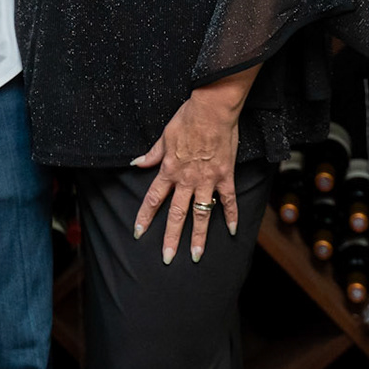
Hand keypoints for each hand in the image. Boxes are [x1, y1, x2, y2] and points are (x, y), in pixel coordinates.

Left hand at [131, 83, 247, 265]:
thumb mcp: (164, 135)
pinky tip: (232, 231)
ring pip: (201, 214)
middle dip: (170, 238)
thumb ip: (153, 154)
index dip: (145, 217)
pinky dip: (231, 216)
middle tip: (167, 258)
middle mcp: (187, 179)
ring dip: (199, 237)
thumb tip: (137, 163)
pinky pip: (229, 201)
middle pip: (176, 214)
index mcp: (169, 170)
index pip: (153, 199)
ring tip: (196, 256)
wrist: (212, 109)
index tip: (139, 233)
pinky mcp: (225, 176)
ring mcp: (207, 180)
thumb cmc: (187, 118)